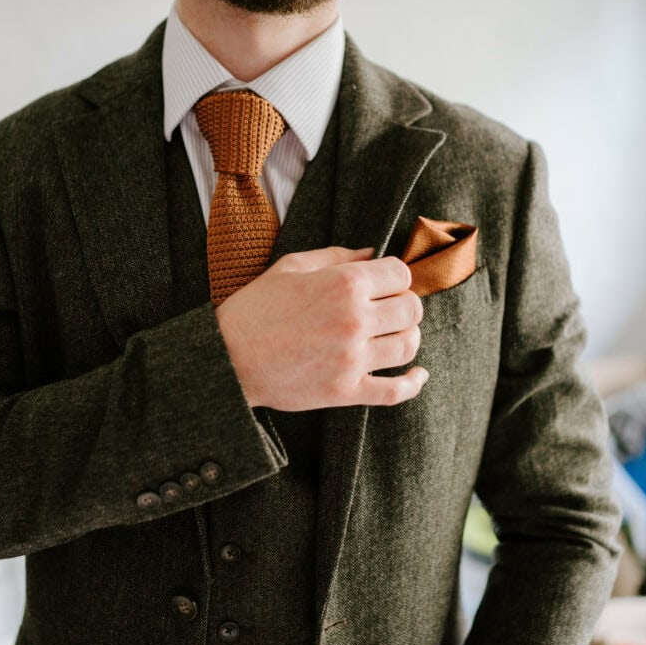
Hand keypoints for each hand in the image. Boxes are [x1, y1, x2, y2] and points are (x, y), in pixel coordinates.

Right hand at [215, 246, 428, 410]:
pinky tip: (418, 374)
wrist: (227, 358)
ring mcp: (352, 358)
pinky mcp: (345, 391)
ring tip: (392, 335)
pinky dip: (413, 383)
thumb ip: (337, 256)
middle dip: (405, 305)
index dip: (396, 276)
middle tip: (388, 309)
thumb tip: (372, 254)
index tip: (385, 283)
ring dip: (406, 337)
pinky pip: (395, 391)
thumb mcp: (290, 267)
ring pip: (408, 345)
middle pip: (412, 309)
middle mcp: (354, 319)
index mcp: (343, 283)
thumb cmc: (255, 308)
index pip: (401, 273)